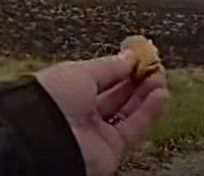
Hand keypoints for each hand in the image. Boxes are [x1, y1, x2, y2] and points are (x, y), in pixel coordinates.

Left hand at [35, 51, 169, 175]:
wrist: (42, 141)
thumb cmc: (48, 102)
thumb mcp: (79, 72)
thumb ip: (110, 66)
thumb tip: (131, 56)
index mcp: (68, 92)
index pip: (102, 78)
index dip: (122, 66)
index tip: (140, 54)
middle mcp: (82, 114)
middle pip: (118, 94)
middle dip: (138, 78)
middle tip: (154, 64)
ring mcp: (97, 133)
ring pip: (130, 111)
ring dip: (148, 92)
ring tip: (160, 76)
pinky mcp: (111, 150)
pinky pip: (136, 128)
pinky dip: (150, 111)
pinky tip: (161, 94)